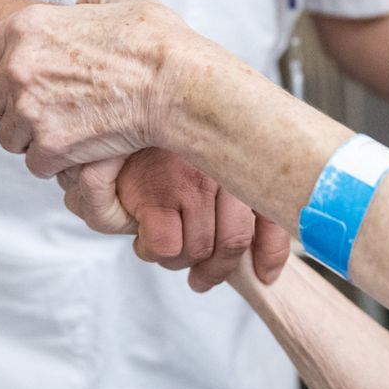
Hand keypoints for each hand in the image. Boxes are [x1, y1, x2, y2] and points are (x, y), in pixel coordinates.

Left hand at [0, 0, 214, 177]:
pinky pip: (36, 163)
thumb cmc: (157, 41)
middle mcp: (17, 68)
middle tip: (43, 109)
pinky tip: (81, 149)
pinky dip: (55, 162)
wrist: (177, 85)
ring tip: (70, 129)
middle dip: (8, 108)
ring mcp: (30, 110)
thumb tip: (84, 5)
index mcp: (26, 27)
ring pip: (10, 138)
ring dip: (33, 138)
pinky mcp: (49, 146)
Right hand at [58, 148, 290, 289]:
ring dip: (179, 259)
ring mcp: (189, 180)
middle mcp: (221, 169)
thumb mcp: (207, 166)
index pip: (272, 216)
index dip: (271, 254)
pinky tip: (145, 238)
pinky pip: (166, 246)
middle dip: (217, 268)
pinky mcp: (155, 192)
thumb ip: (240, 205)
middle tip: (201, 274)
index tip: (264, 275)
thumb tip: (265, 268)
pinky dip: (153, 252)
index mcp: (240, 161)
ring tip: (166, 243)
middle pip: (234, 242)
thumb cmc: (162, 149)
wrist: (117, 114)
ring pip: (198, 249)